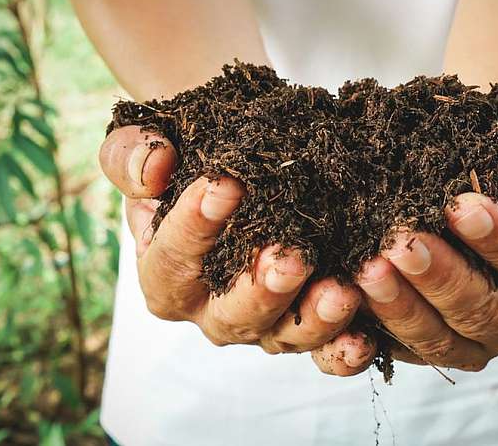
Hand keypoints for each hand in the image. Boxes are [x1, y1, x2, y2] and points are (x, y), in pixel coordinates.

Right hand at [100, 126, 374, 373]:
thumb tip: (153, 169)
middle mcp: (211, 310)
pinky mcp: (307, 326)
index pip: (173, 258)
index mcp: (166, 275)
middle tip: (291, 257)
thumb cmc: (187, 159)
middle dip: (263, 288)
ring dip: (314, 320)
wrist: (238, 166)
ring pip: (283, 336)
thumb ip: (131, 155)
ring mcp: (263, 323)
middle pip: (232, 313)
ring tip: (341, 292)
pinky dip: (343, 351)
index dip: (195, 226)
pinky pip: (324, 352)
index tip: (225, 186)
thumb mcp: (145, 146)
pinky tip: (365, 337)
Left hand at [311, 118, 497, 373]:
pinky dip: (372, 328)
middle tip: (403, 240)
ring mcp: (474, 342)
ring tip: (368, 267)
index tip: (462, 206)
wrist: (483, 168)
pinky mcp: (427, 345)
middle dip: (441, 276)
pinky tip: (345, 297)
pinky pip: (399, 348)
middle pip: (483, 311)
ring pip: (439, 339)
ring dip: (401, 306)